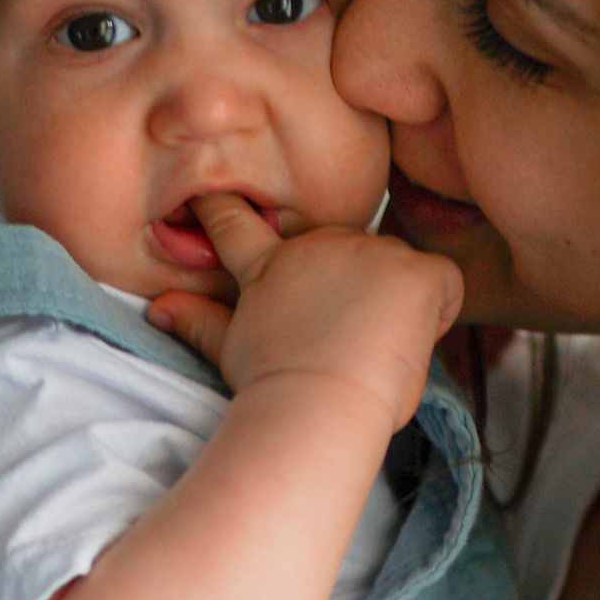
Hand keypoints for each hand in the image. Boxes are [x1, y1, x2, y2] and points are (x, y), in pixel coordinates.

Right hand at [147, 192, 461, 441]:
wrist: (313, 402)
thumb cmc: (274, 391)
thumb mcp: (229, 351)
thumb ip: (199, 322)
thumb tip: (155, 308)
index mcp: (269, 267)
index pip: (240, 225)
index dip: (226, 210)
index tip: (213, 197)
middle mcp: (317, 246)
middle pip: (348, 257)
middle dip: (355, 291)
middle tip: (344, 344)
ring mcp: (370, 251)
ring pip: (400, 271)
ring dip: (396, 305)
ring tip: (372, 352)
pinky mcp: (414, 271)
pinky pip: (445, 284)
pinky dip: (439, 315)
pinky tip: (412, 344)